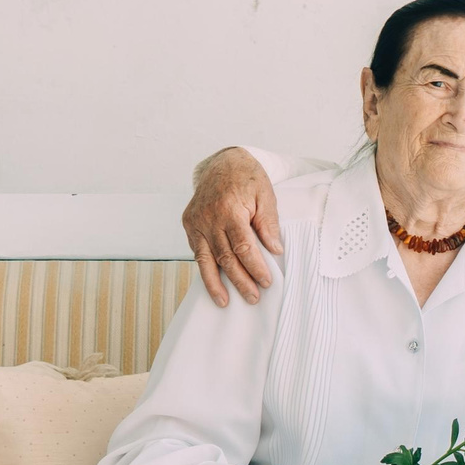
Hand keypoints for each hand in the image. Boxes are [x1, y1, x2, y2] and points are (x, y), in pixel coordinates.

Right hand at [182, 148, 284, 306]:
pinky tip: (213, 283)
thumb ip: (269, 223)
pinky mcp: (189, 224)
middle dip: (240, 281)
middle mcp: (209, 218)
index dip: (255, 267)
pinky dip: (205, 269)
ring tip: (224, 302)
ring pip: (205, 260)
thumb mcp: (266, 195)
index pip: (243, 247)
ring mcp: (196, 221)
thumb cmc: (247, 178)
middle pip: (225, 258)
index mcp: (229, 209)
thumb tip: (274, 250)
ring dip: (215, 283)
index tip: (266, 281)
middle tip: (253, 297)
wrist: (223, 162)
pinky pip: (197, 251)